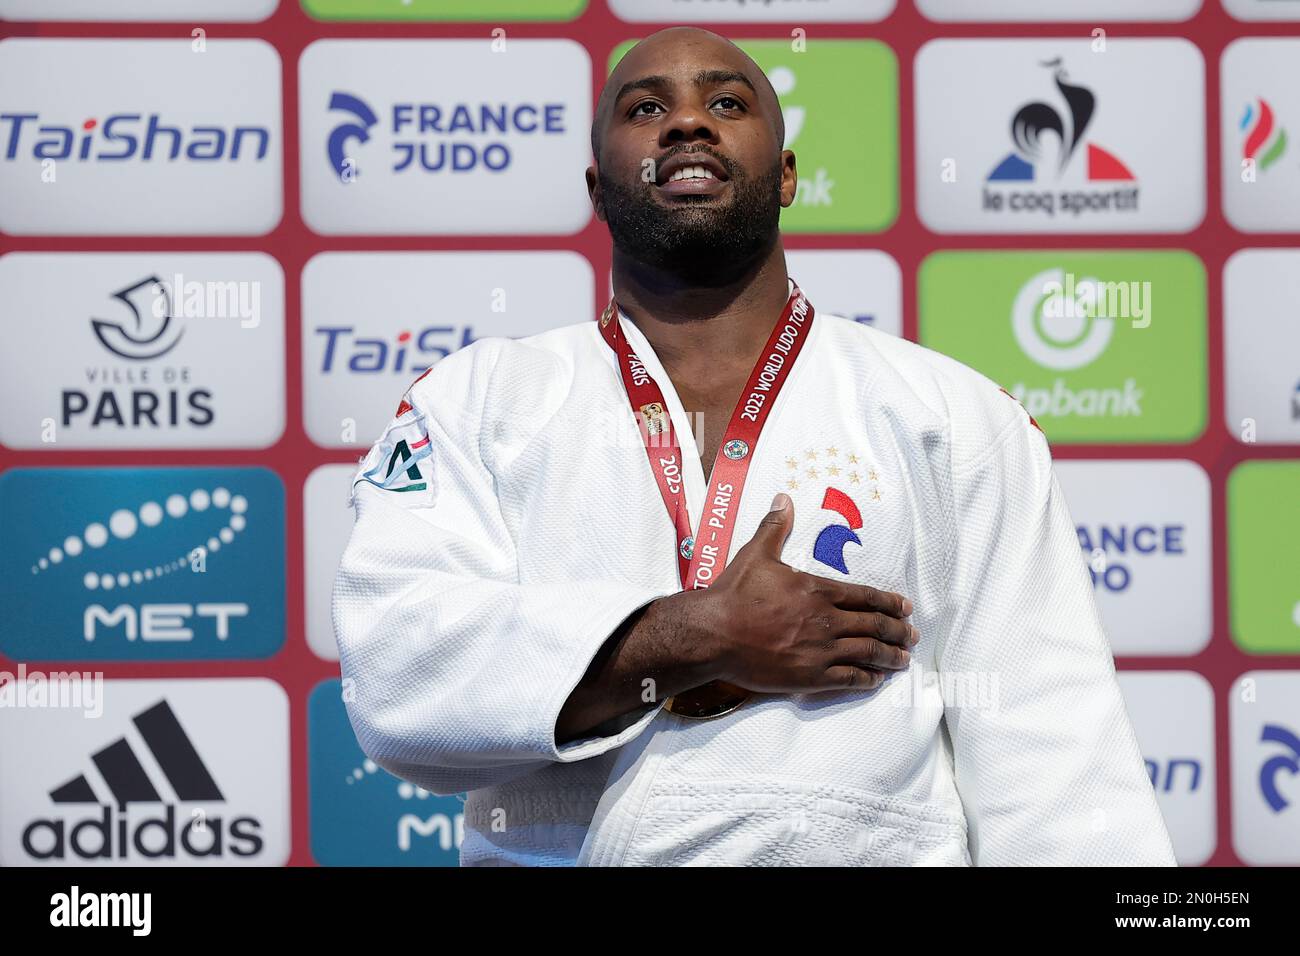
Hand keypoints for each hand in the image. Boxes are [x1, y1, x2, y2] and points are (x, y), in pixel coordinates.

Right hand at [691, 492, 917, 693]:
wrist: (713, 633)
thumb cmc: (734, 594)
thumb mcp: (756, 554)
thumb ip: (775, 528)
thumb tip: (783, 500)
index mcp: (818, 590)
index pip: (865, 596)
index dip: (889, 603)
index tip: (906, 608)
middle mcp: (826, 620)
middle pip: (874, 625)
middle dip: (898, 631)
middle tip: (912, 636)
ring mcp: (820, 650)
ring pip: (868, 653)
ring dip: (890, 657)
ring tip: (903, 660)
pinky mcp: (810, 677)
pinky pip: (849, 679)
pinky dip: (868, 679)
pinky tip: (876, 680)